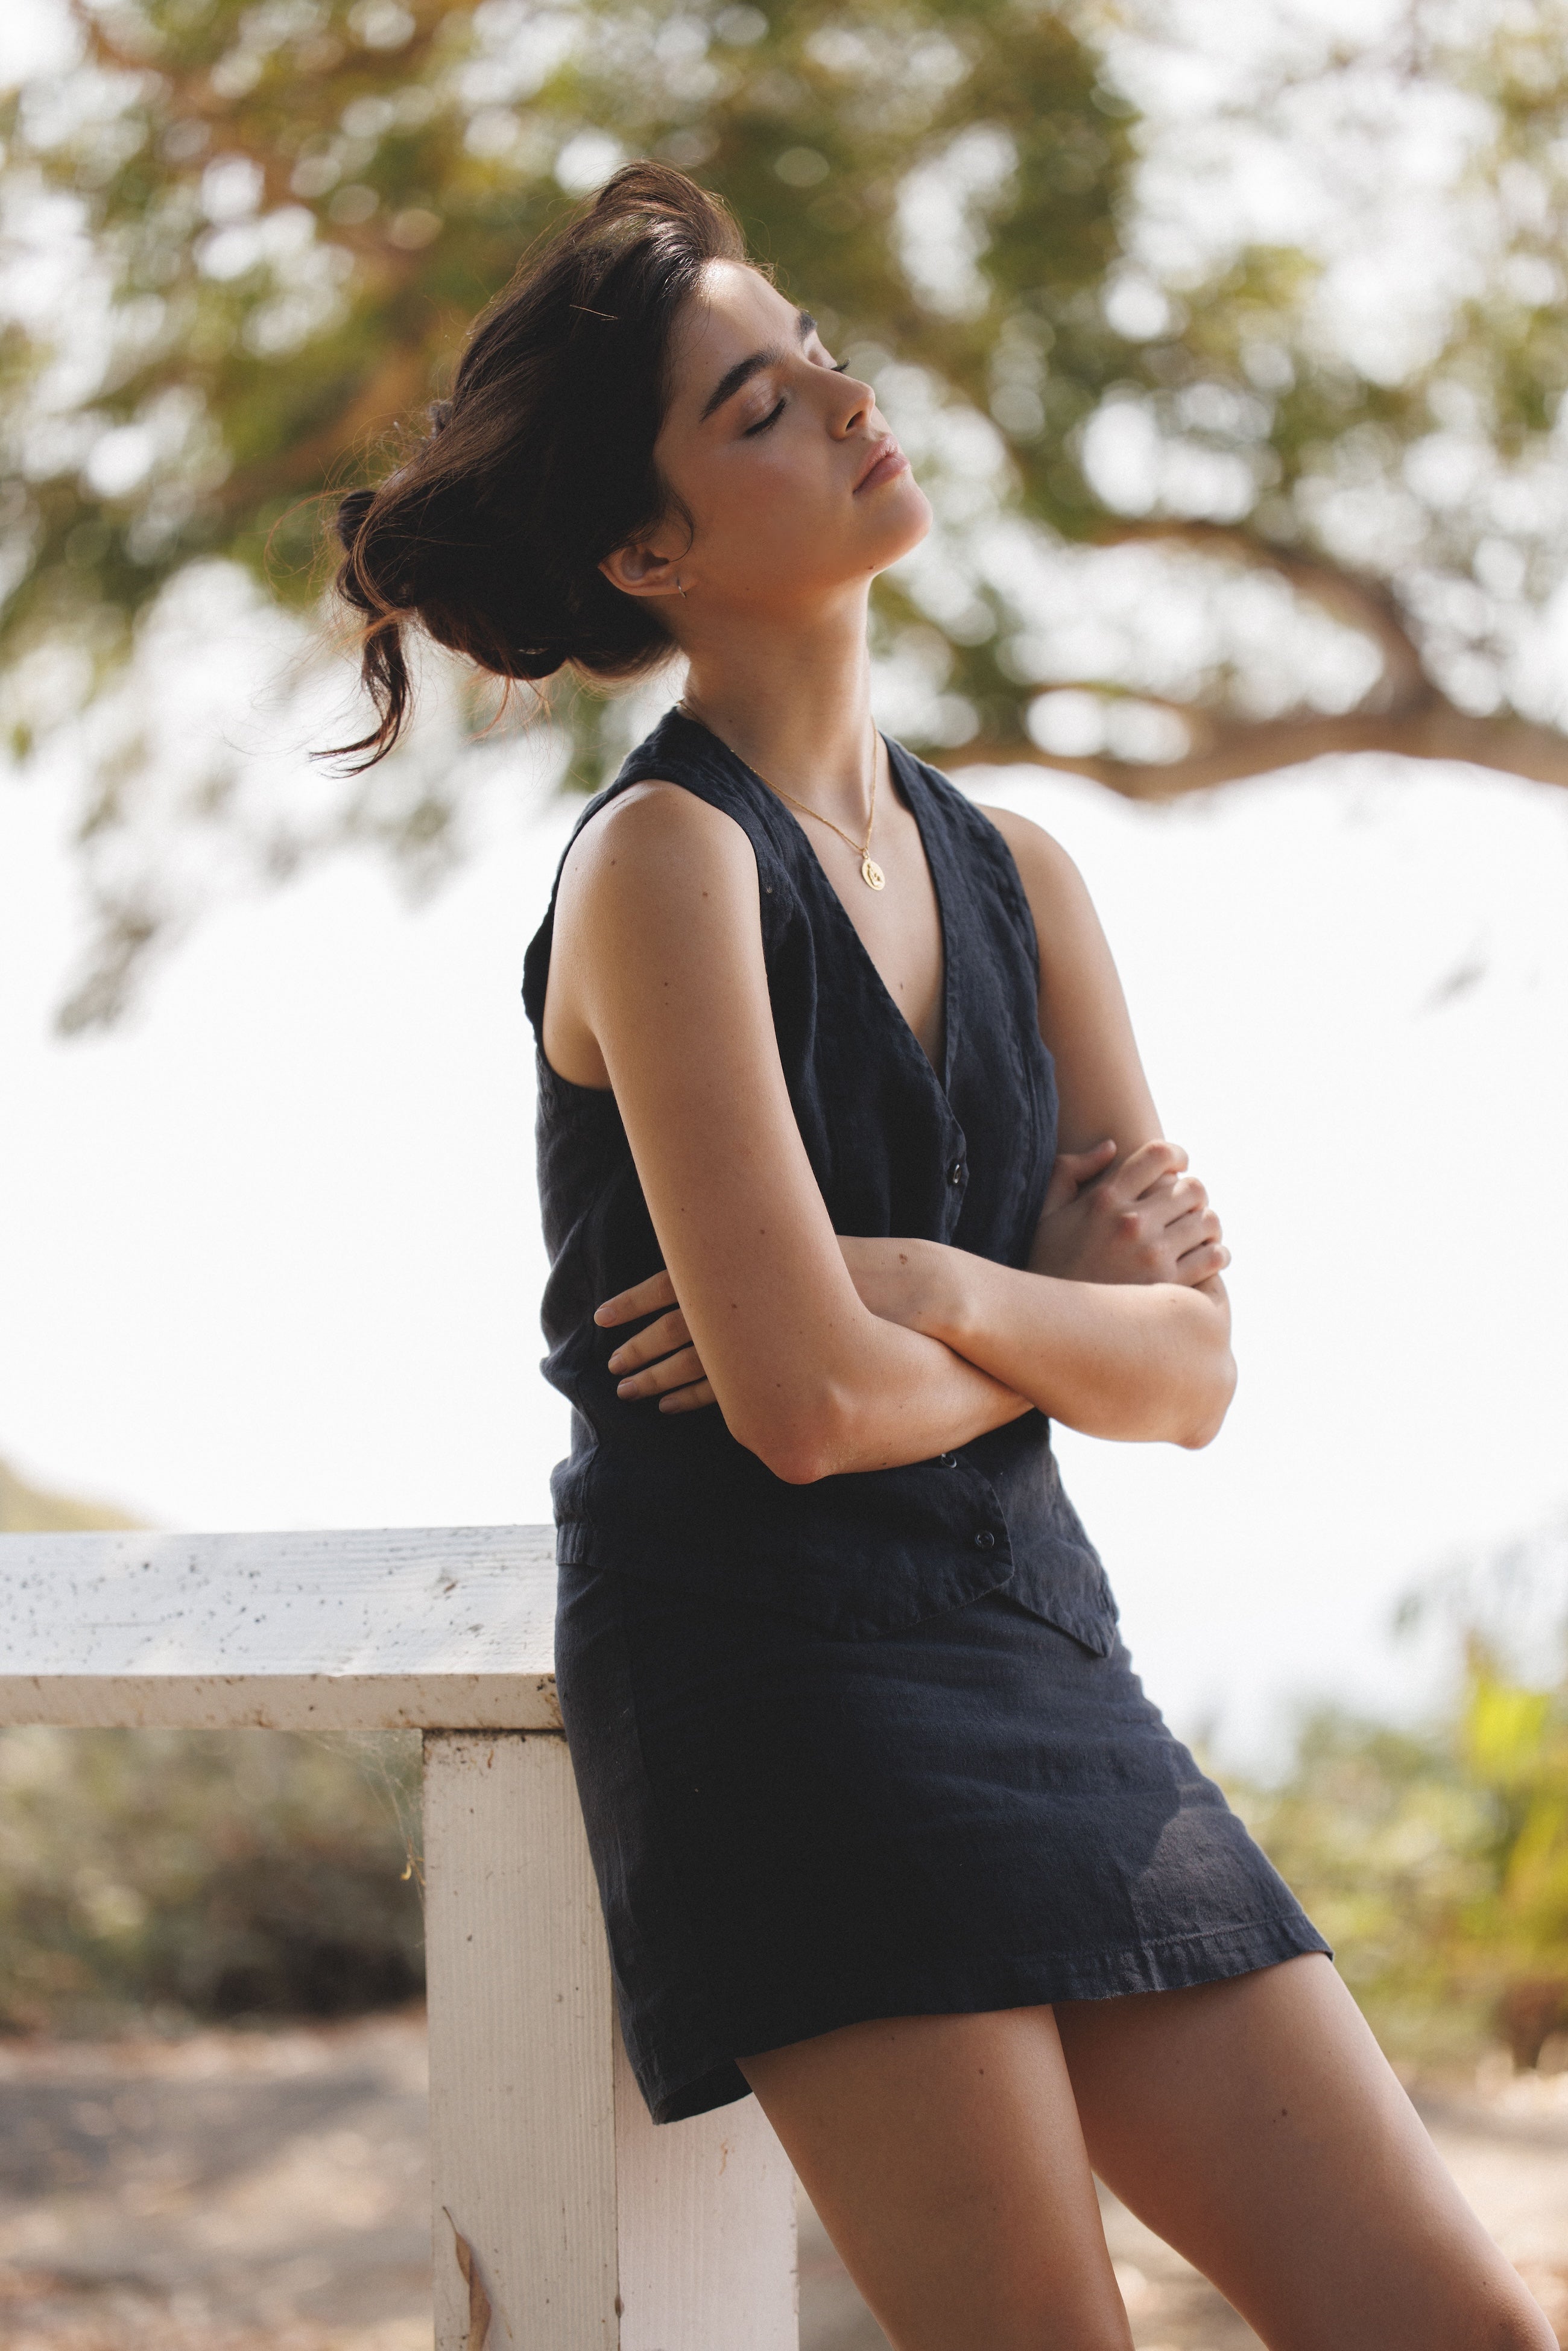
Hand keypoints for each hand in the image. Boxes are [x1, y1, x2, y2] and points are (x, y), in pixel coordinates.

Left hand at [593, 1236, 948, 1414]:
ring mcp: (771, 1345)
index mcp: (754, 1269)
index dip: (636, 1302)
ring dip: (660, 1379)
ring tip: (629, 1390)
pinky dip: (697, 1399)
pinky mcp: (786, 1377)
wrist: (929, 1300)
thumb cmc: (874, 1275)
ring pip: (699, 1365)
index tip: (602, 1316)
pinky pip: (728, 1393)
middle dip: (641, 1350)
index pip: (676, 1285)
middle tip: (612, 1366)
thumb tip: (726, 1262)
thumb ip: (765, 1262)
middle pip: (679, 1330)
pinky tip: (673, 1408)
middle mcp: (756, 1306)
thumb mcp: (808, 1256)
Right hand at [1030, 1137, 1230, 1288]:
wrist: (1051, 1323)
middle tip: (1186, 1207)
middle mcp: (1131, 1222)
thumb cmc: (1047, 1265)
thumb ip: (1069, 1170)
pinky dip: (1217, 1254)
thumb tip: (1111, 1147)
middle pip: (1193, 1188)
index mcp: (1104, 1199)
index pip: (1158, 1155)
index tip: (1179, 1165)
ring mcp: (1152, 1255)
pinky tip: (1206, 1258)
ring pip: (1209, 1221)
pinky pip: (1214, 1257)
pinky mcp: (1169, 1286)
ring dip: (1207, 1224)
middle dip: (1193, 1195)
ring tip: (1197, 1233)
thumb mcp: (1045, 1212)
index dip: (1177, 1155)